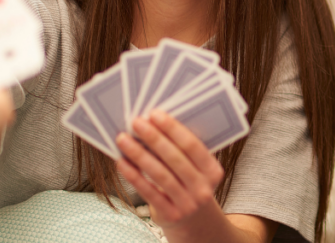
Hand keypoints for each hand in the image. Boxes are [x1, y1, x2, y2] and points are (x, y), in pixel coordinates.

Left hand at [116, 110, 224, 235]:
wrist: (193, 222)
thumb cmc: (189, 184)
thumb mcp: (196, 170)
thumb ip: (183, 151)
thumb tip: (155, 123)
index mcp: (213, 171)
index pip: (193, 146)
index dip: (173, 129)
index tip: (155, 114)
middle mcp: (203, 189)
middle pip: (175, 159)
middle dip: (154, 138)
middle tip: (136, 122)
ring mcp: (188, 204)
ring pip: (160, 175)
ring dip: (139, 154)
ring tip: (123, 139)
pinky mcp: (171, 215)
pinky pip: (149, 192)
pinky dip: (134, 176)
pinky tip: (122, 162)